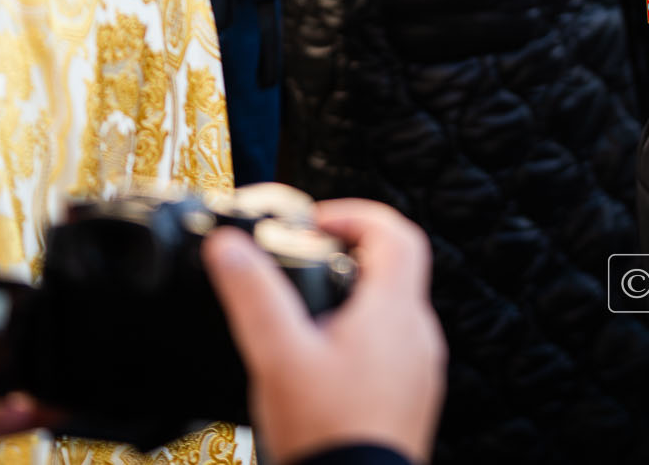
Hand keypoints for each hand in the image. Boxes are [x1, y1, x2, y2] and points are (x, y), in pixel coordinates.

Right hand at [203, 199, 444, 464]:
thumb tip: (229, 248)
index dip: (355, 214)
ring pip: (393, 307)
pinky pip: (392, 345)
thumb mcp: (278, 357)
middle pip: (396, 266)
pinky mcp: (411, 396)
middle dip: (348, 251)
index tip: (315, 222)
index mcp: (394, 312)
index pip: (395, 232)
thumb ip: (254, 296)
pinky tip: (322, 360)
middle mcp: (417, 335)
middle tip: (304, 257)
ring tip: (304, 310)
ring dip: (353, 293)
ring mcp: (420, 367)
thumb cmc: (326, 435)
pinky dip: (361, 332)